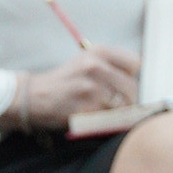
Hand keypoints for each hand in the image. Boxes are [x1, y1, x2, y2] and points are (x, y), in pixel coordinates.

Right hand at [16, 48, 140, 130]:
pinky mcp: (86, 108)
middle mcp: (95, 66)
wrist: (35, 95)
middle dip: (128, 99)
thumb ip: (111, 66)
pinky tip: (92, 116)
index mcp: (98, 51)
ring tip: (102, 110)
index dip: (130, 76)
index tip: (121, 83)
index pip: (135, 63)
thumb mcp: (85, 61)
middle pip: (132, 87)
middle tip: (115, 104)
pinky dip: (105, 122)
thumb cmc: (65, 81)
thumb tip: (138, 82)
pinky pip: (109, 119)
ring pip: (123, 105)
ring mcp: (91, 87)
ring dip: (117, 112)